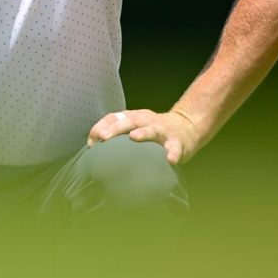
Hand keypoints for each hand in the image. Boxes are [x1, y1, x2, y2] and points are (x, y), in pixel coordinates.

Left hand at [86, 109, 201, 164]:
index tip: (91, 141)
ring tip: (133, 137)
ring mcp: (162, 130)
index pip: (114, 117)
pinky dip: (172, 153)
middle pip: (129, 121)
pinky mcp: (177, 142)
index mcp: (134, 117)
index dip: (101, 127)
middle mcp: (146, 120)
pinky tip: (169, 160)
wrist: (185, 127)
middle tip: (104, 137)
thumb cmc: (152, 130)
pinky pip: (175, 148)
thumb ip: (116, 134)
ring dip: (143, 133)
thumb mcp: (134, 127)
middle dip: (115, 128)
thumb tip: (91, 146)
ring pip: (152, 130)